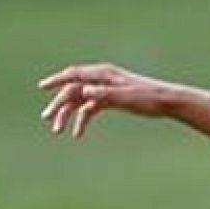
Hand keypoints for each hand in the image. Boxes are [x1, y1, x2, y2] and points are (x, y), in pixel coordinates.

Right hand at [38, 63, 176, 137]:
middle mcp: (102, 79)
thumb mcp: (126, 97)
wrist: (167, 102)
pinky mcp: (111, 99)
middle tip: (48, 120)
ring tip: (58, 130)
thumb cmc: (148, 98)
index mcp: (104, 74)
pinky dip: (82, 119)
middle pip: (73, 90)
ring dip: (68, 114)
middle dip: (59, 105)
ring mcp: (105, 89)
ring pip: (79, 100)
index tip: (42, 87)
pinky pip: (90, 108)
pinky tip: (78, 134)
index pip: (74, 75)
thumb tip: (84, 90)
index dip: (57, 80)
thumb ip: (105, 94)